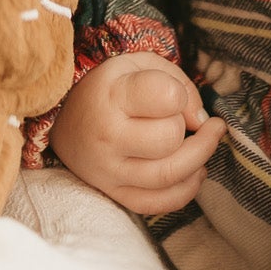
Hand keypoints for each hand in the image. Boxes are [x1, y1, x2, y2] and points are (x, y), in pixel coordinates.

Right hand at [49, 54, 225, 215]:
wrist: (65, 122)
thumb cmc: (110, 89)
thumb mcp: (139, 66)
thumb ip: (178, 83)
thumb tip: (202, 121)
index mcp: (113, 96)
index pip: (166, 97)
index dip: (181, 96)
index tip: (175, 95)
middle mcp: (108, 136)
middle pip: (169, 139)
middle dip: (188, 128)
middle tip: (188, 120)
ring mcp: (109, 170)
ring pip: (168, 175)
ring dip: (199, 159)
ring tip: (205, 143)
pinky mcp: (114, 193)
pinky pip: (157, 204)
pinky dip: (186, 190)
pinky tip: (194, 171)